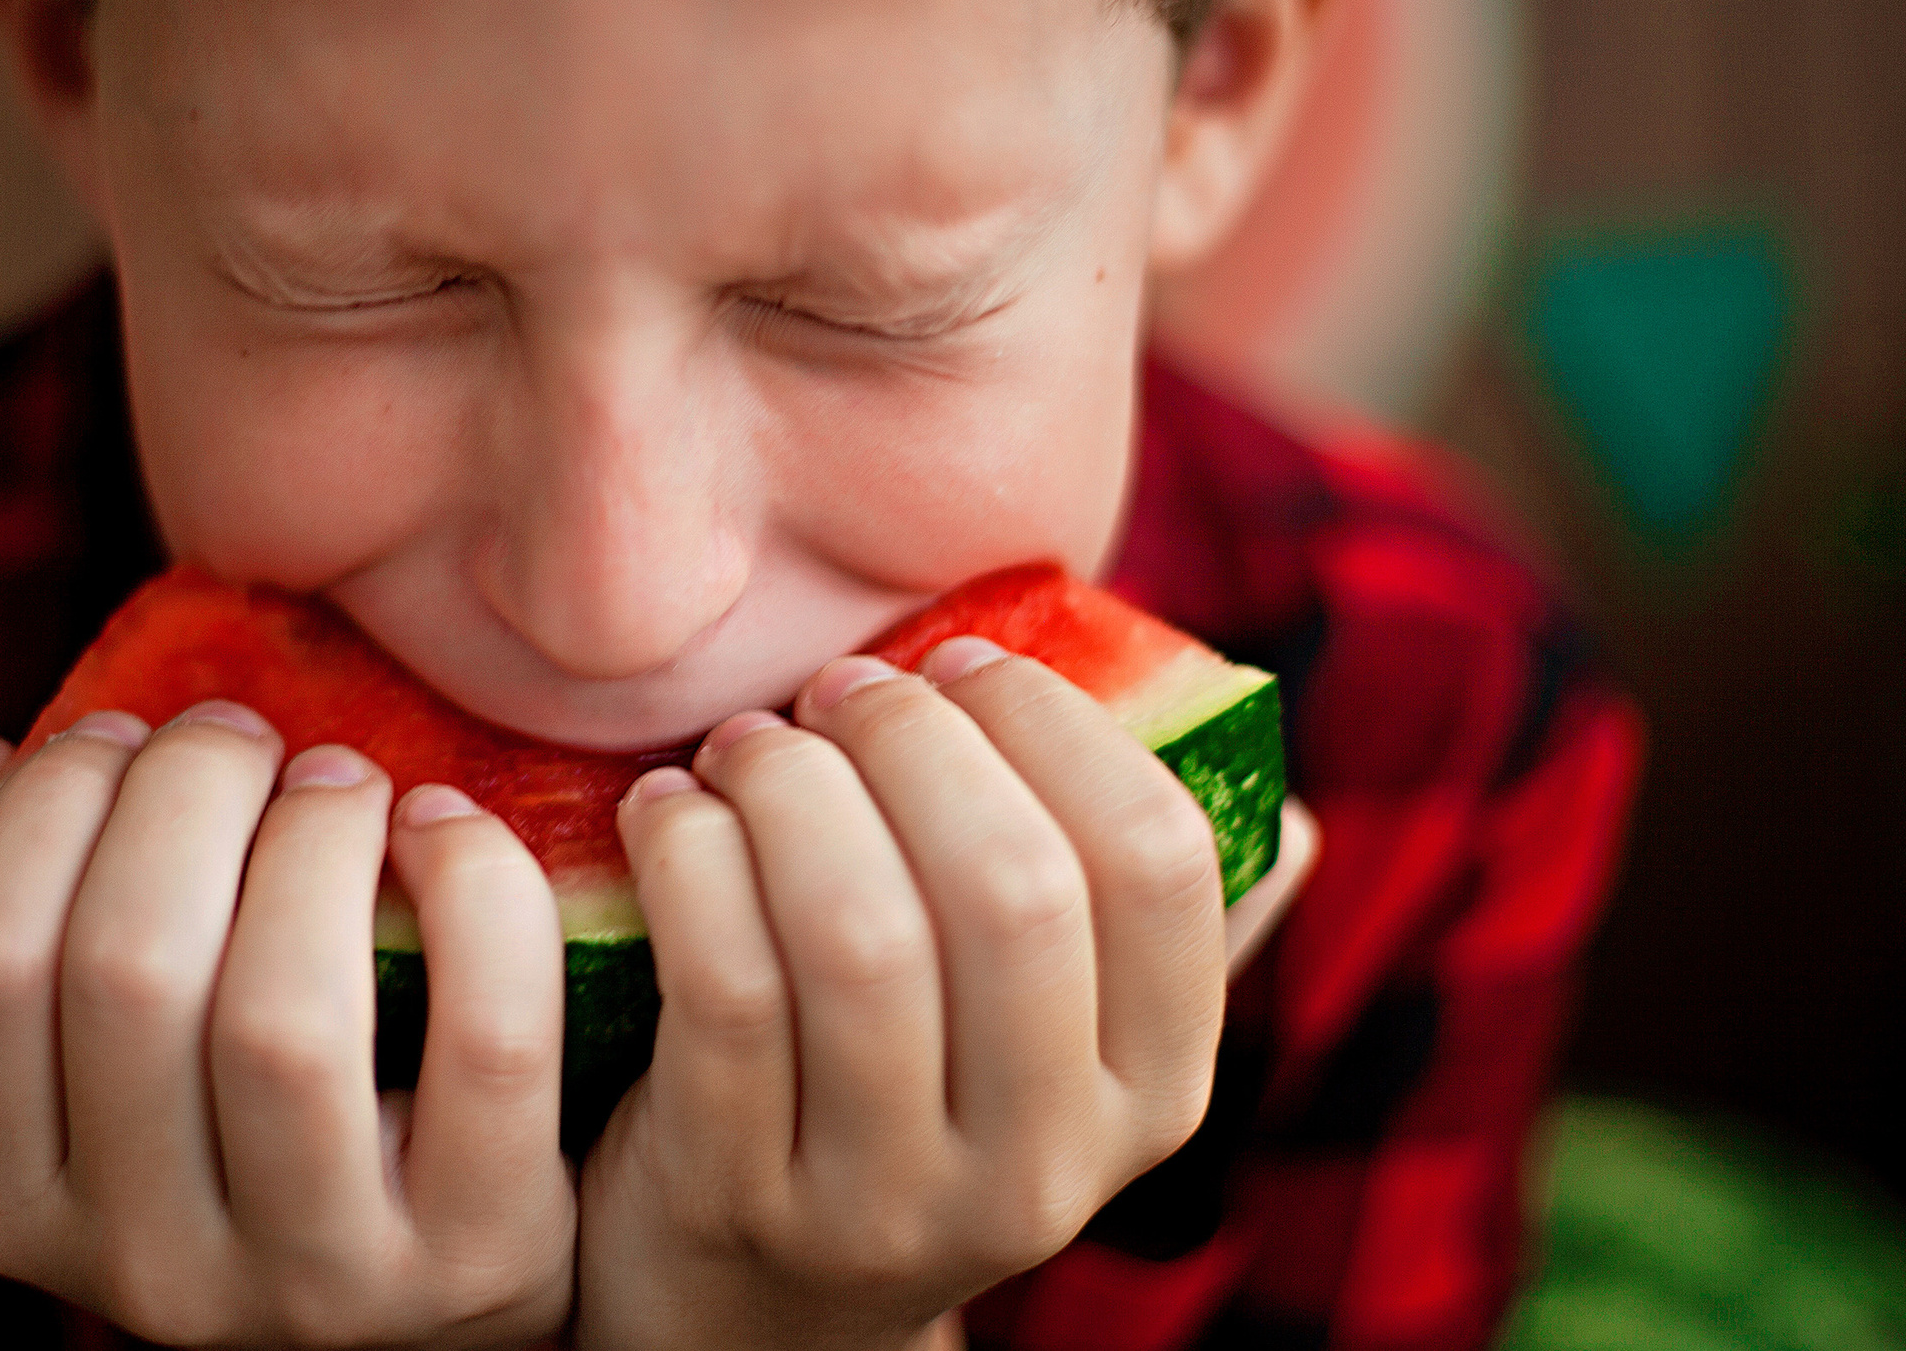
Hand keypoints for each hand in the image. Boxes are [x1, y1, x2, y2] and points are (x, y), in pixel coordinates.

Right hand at [0, 706, 575, 1347]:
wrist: (436, 1273)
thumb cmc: (227, 1109)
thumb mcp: (69, 1039)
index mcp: (13, 1202)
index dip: (47, 803)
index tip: (120, 735)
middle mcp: (147, 1268)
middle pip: (132, 968)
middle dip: (190, 789)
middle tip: (242, 737)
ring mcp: (319, 1277)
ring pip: (285, 1017)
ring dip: (317, 834)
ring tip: (340, 784)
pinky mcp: (480, 1252)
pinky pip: (485, 1040)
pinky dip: (476, 892)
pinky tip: (448, 830)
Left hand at [574, 639, 1317, 1350]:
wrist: (751, 1307)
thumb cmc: (903, 1093)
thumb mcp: (1046, 1044)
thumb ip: (1138, 926)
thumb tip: (1280, 805)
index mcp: (1153, 1092)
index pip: (1159, 864)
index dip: (1051, 723)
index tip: (959, 660)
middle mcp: (1045, 1167)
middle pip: (1011, 887)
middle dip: (907, 738)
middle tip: (834, 688)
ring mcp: (889, 1203)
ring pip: (860, 935)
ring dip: (788, 787)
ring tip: (747, 746)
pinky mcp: (738, 1203)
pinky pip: (726, 986)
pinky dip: (688, 857)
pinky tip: (668, 809)